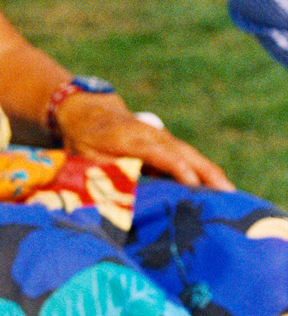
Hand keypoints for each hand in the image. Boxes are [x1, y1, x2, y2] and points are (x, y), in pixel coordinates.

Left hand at [52, 92, 231, 189]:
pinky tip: (218, 189)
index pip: (160, 154)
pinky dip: (204, 171)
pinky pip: (188, 157)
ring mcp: (163, 138)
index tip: (193, 185)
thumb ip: (105, 176)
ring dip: (212, 174)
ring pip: (192, 155)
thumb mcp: (87, 160)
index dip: (177, 169)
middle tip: (227, 194)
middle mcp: (153, 136)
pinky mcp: (167, 144)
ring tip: (230, 196)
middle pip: (185, 153)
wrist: (89, 114)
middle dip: (207, 173)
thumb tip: (120, 201)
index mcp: (131, 140)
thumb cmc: (85, 142)